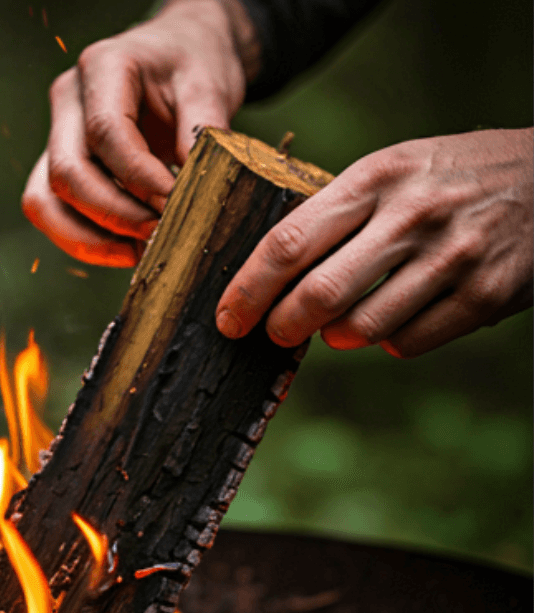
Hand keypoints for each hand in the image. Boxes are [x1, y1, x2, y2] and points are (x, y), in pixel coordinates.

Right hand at [21, 0, 253, 266]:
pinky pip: (53, 211)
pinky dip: (85, 239)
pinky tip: (128, 248)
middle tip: (161, 233)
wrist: (180, 54)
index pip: (106, 132)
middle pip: (67, 172)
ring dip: (90, 238)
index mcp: (103, 66)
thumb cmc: (193, 63)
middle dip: (114, 214)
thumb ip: (203, 132)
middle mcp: (68, 100)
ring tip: (140, 251)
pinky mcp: (58, 164)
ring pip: (44, 200)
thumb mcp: (210, 85)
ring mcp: (56, 134)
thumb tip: (194, 192)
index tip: (177, 202)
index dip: (140, 177)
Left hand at [216, 129, 533, 357]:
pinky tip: (393, 324)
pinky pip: (411, 342)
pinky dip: (390, 343)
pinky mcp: (487, 294)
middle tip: (273, 333)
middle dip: (282, 325)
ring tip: (335, 328)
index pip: (289, 242)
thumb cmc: (453, 174)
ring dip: (336, 337)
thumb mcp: (394, 167)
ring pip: (363, 329)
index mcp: (376, 177)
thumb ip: (338, 210)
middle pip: (319, 293)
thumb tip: (267, 267)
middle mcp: (412, 215)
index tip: (228, 316)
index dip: (249, 288)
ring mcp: (453, 256)